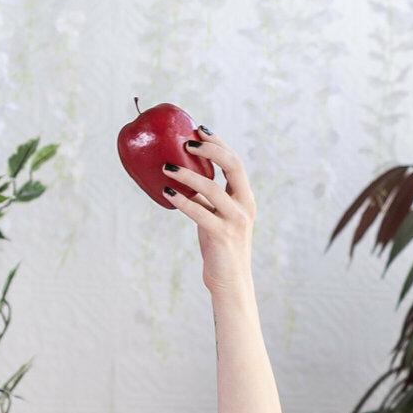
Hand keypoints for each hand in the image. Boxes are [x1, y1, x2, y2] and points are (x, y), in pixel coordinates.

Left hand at [162, 126, 255, 296]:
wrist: (231, 282)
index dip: (218, 144)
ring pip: (213, 188)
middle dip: (210, 150)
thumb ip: (206, 199)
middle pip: (233, 166)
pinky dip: (183, 201)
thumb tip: (180, 177)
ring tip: (167, 167)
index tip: (199, 130)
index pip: (235, 163)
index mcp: (245, 198)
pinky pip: (200, 213)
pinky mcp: (222, 236)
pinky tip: (167, 192)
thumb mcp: (215, 217)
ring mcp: (235, 221)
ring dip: (188, 175)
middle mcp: (245, 206)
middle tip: (186, 142)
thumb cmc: (219, 248)